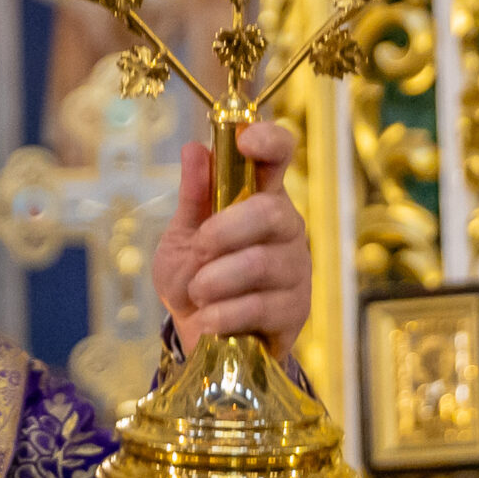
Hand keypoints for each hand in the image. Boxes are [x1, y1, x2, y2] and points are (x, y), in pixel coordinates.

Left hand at [151, 119, 311, 362]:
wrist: (197, 335)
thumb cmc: (194, 276)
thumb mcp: (182, 235)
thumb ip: (193, 197)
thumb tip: (194, 148)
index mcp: (259, 197)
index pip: (279, 156)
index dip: (269, 142)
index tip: (245, 143)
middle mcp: (286, 228)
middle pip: (271, 212)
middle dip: (224, 230)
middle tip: (198, 248)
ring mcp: (296, 270)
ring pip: (261, 263)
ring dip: (215, 279)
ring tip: (197, 293)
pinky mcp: (295, 312)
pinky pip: (260, 306)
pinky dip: (222, 314)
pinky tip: (208, 319)